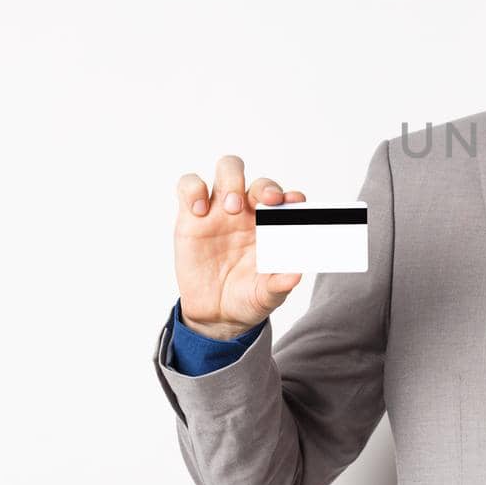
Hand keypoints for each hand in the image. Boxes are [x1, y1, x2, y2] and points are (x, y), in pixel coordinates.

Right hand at [173, 154, 307, 339]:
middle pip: (259, 180)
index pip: (286, 200)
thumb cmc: (247, 297)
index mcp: (273, 227)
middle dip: (265, 186)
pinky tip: (199, 211)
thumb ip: (280, 285)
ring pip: (227, 170)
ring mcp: (220, 211)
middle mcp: (249, 214)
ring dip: (232, 181)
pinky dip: (193, 190)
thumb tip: (296, 275)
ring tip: (231, 209)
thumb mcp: (266, 296)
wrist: (215, 314)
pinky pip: (189, 186)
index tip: (294, 204)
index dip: (291, 197)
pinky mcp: (190, 216)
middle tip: (264, 203)